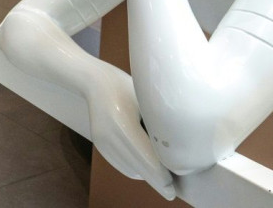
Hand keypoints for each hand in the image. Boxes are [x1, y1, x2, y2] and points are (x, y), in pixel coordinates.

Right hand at [88, 63, 175, 199]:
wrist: (96, 81)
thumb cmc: (126, 86)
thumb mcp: (146, 101)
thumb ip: (157, 126)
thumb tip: (176, 150)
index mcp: (124, 124)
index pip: (146, 159)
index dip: (161, 177)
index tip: (172, 189)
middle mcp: (110, 136)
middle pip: (138, 168)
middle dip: (156, 181)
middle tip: (173, 189)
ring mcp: (103, 142)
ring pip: (129, 169)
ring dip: (146, 174)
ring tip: (163, 173)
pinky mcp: (100, 144)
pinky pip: (120, 164)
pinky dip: (135, 168)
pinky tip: (146, 164)